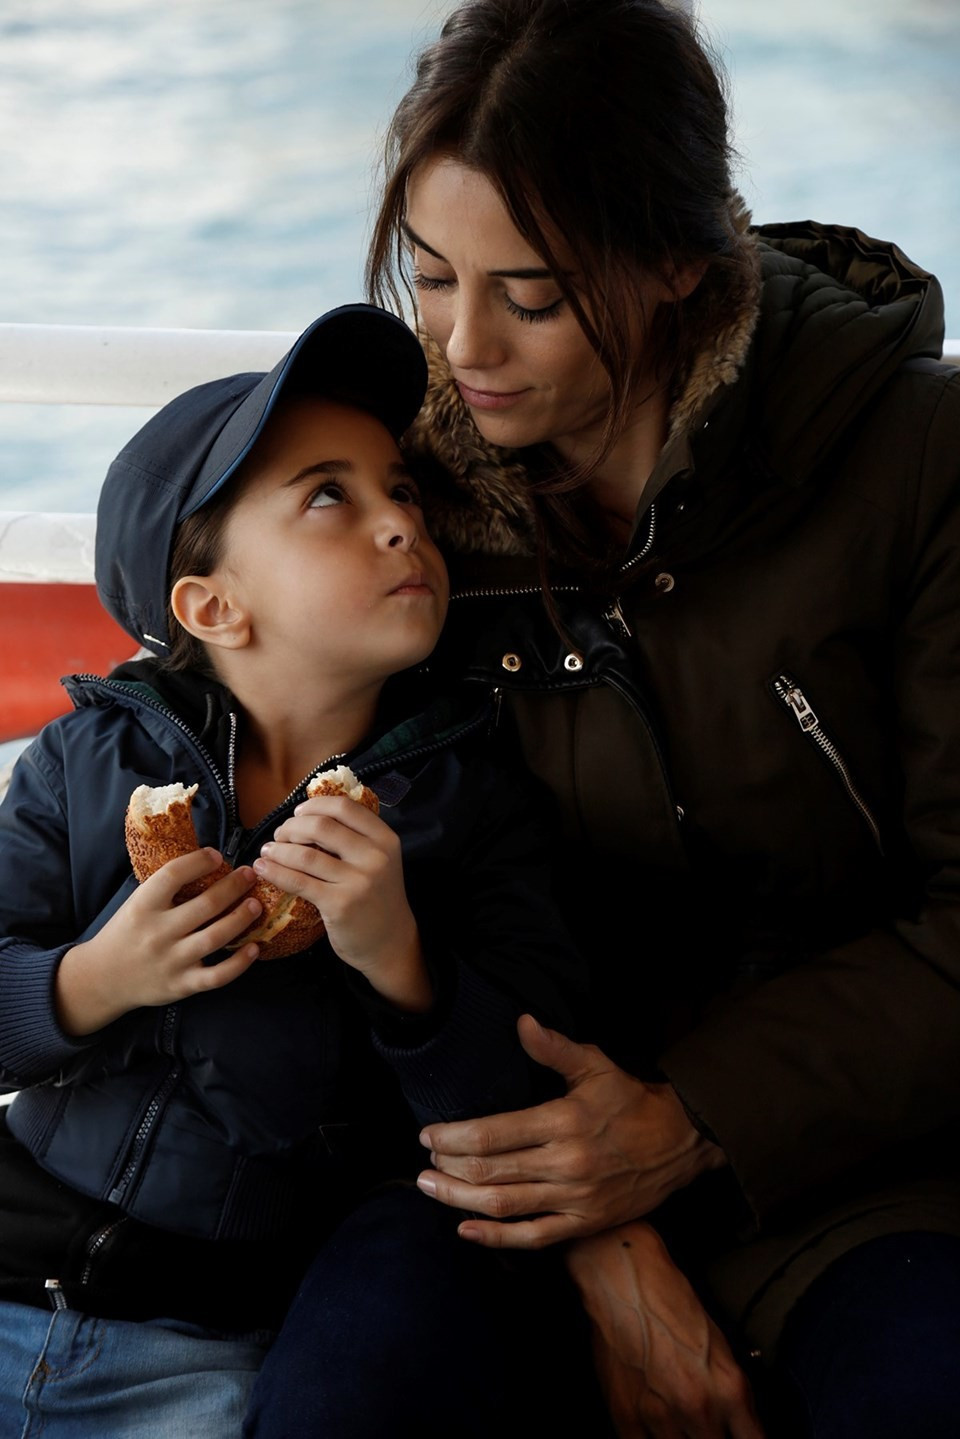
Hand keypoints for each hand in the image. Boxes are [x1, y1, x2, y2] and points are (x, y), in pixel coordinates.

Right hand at [56, 849, 262, 1033]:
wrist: (102, 979)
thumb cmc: (126, 933)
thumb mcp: (136, 904)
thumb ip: (165, 888)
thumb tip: (206, 862)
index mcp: (143, 906)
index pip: (173, 875)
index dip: (199, 861)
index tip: (217, 856)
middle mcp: (157, 933)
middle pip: (205, 905)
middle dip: (233, 886)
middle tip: (249, 875)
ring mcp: (171, 960)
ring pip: (216, 937)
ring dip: (241, 918)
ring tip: (256, 904)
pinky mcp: (182, 985)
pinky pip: (217, 975)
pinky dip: (240, 962)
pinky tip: (255, 947)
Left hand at [253, 793, 430, 1010]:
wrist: (390, 942)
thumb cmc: (377, 897)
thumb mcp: (379, 861)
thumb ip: (355, 838)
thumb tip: (307, 816)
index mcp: (385, 839)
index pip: (344, 807)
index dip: (314, 805)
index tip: (298, 814)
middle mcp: (375, 857)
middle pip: (321, 826)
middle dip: (291, 827)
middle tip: (279, 835)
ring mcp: (358, 881)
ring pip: (305, 854)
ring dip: (278, 849)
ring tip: (267, 852)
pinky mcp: (339, 904)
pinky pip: (298, 881)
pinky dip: (275, 872)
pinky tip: (263, 868)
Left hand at [416, 1015, 724, 1247]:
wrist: (680, 1142)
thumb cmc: (631, 1100)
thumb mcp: (595, 1065)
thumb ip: (554, 1048)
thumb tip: (521, 1022)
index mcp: (564, 1121)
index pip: (494, 1134)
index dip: (454, 1138)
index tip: (428, 1136)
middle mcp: (566, 1164)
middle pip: (492, 1172)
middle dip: (449, 1169)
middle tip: (423, 1165)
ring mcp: (575, 1200)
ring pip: (505, 1206)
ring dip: (460, 1201)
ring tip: (431, 1190)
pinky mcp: (584, 1224)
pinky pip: (533, 1237)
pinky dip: (496, 1239)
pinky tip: (465, 1230)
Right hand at [566, 1223, 764, 1438]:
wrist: (625, 1279)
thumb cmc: (672, 1303)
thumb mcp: (720, 1349)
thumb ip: (730, 1397)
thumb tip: (735, 1429)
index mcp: (730, 1388)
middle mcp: (700, 1407)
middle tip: (706, 1429)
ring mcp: (661, 1416)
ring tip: (678, 1425)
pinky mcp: (627, 1415)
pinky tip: (656, 1432)